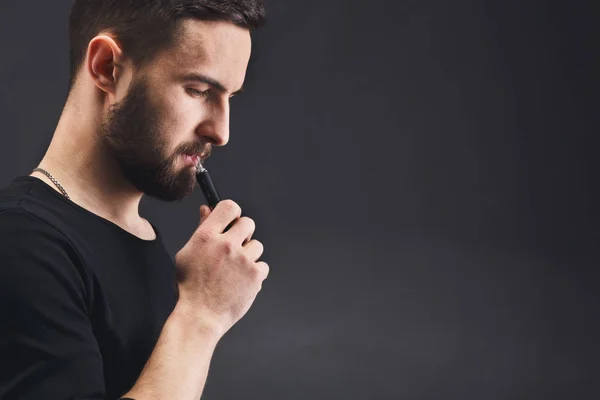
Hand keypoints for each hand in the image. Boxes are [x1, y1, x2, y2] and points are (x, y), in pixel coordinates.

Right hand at [174, 200, 268, 337]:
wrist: (201, 315)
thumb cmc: (191, 286)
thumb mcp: (188, 253)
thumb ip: (201, 229)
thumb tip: (207, 210)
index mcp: (207, 236)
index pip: (229, 207)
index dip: (232, 213)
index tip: (231, 222)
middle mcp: (226, 245)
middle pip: (248, 222)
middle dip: (243, 233)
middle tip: (235, 247)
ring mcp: (242, 260)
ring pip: (257, 245)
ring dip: (249, 255)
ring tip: (235, 269)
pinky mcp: (255, 275)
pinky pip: (263, 265)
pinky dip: (255, 273)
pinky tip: (242, 281)